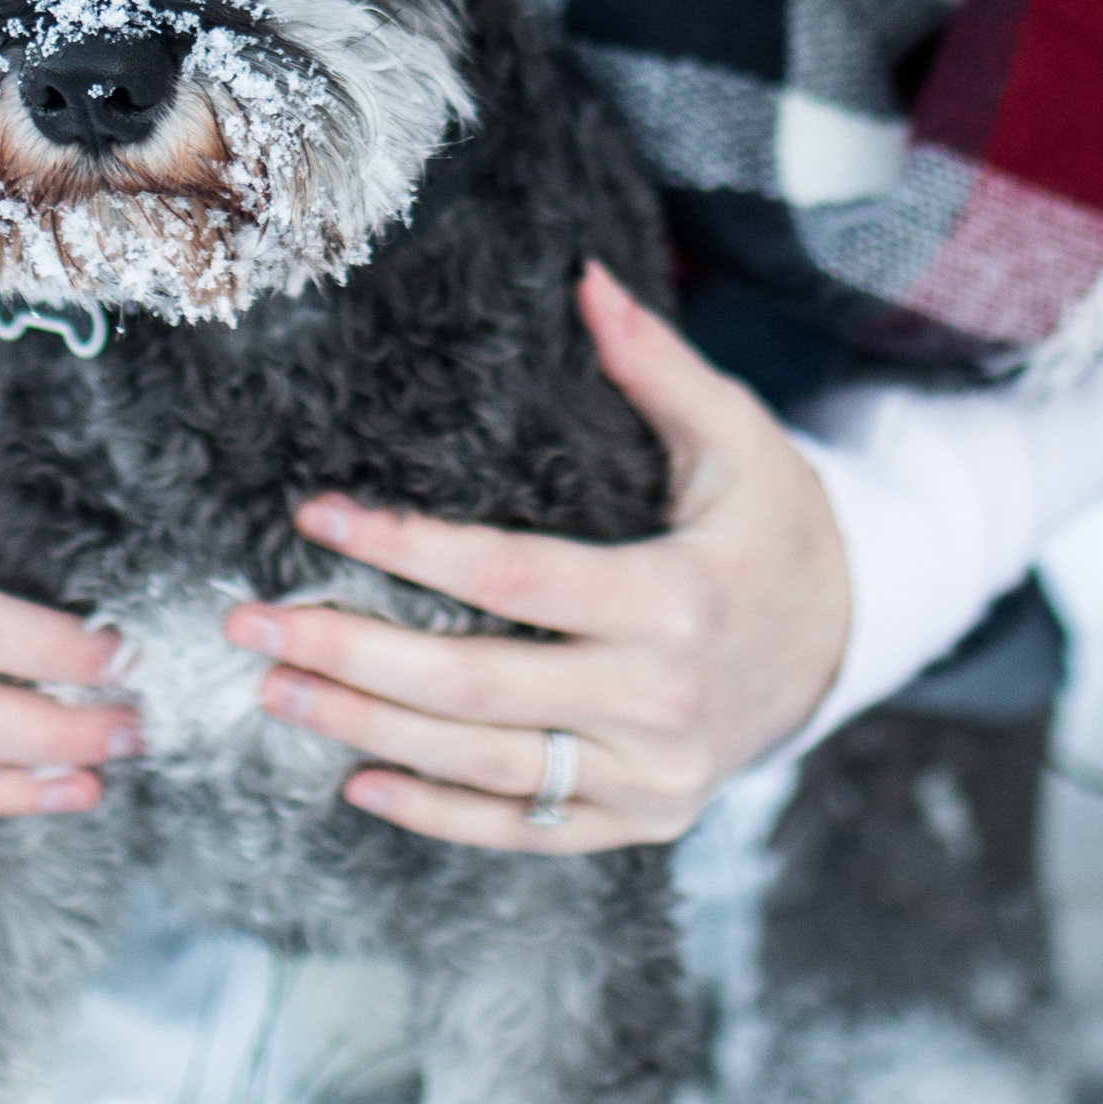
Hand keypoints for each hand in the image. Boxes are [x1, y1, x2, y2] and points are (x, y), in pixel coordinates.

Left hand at [222, 262, 850, 853]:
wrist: (848, 640)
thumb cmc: (775, 522)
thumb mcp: (735, 435)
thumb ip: (656, 362)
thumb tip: (587, 276)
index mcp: (680, 599)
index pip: (512, 576)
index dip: (407, 547)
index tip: (318, 515)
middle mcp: (663, 702)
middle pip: (474, 685)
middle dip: (350, 652)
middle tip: (253, 621)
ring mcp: (652, 777)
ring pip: (484, 764)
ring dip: (365, 728)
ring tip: (275, 685)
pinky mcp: (643, 823)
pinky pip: (524, 827)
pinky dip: (436, 811)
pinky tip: (356, 778)